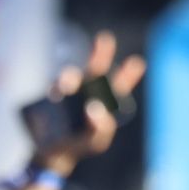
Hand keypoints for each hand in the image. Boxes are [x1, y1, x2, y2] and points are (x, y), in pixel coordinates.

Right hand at [31, 31, 144, 173]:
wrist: (53, 151)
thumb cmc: (80, 145)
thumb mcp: (95, 141)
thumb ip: (100, 128)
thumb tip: (96, 109)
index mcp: (103, 103)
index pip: (118, 86)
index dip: (127, 74)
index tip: (138, 62)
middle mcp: (87, 93)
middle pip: (95, 71)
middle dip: (100, 55)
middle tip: (106, 38)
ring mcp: (68, 93)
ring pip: (73, 78)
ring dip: (72, 77)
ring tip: (69, 83)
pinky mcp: (51, 97)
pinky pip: (53, 88)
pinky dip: (57, 87)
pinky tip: (59, 90)